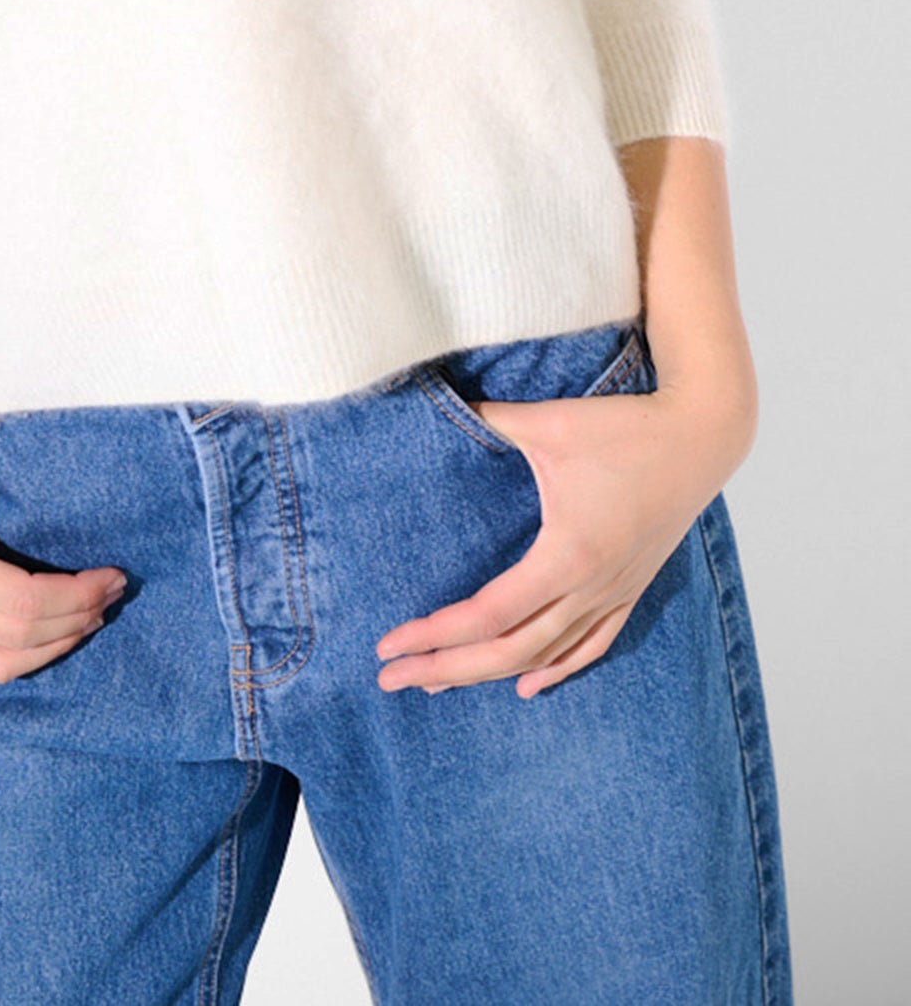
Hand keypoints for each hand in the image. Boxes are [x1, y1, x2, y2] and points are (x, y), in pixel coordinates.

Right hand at [0, 412, 127, 692]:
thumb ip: (14, 442)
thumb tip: (76, 457)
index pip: (23, 600)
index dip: (77, 595)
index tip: (112, 573)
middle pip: (18, 638)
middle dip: (76, 618)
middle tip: (111, 593)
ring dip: (53, 648)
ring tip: (89, 617)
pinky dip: (14, 665)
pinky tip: (47, 640)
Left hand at [374, 377, 755, 697]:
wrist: (702, 436)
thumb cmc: (625, 427)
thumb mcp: (549, 422)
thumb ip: (490, 419)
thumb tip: (443, 405)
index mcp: (567, 554)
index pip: (488, 614)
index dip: (435, 634)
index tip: (389, 644)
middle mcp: (591, 587)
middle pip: (509, 651)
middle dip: (447, 668)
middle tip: (392, 679)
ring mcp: (615, 592)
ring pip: (546, 655)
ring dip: (489, 673)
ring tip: (438, 683)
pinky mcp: (631, 588)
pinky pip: (590, 644)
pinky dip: (556, 670)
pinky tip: (529, 686)